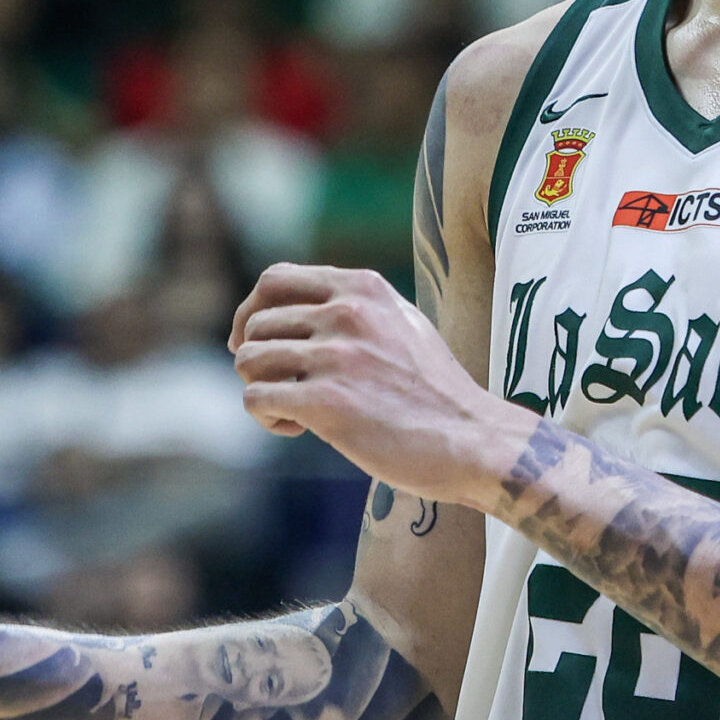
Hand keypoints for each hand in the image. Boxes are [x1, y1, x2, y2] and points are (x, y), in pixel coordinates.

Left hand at [230, 264, 530, 510]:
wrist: (472, 440)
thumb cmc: (435, 392)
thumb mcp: (401, 324)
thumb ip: (354, 308)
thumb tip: (295, 313)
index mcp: (363, 288)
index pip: (274, 280)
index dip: (252, 311)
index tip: (254, 340)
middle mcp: (347, 312)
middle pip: (256, 323)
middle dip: (256, 358)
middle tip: (279, 387)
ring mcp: (336, 355)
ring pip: (248, 359)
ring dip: (260, 388)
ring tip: (292, 410)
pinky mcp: (325, 402)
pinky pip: (256, 398)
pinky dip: (267, 417)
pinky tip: (298, 428)